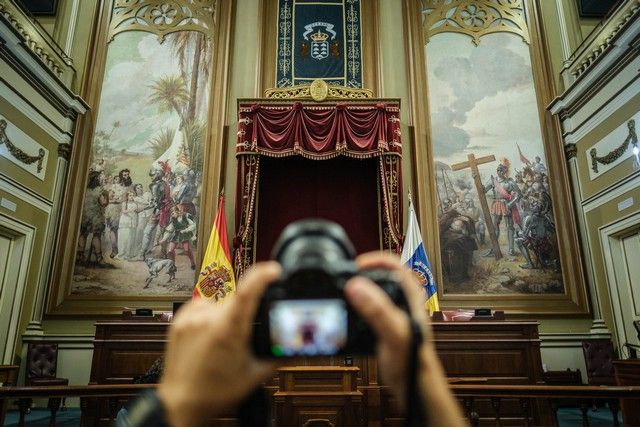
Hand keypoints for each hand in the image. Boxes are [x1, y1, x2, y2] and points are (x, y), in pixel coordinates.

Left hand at [157, 262, 280, 426]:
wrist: (181, 403)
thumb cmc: (214, 393)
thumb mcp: (255, 375)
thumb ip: (277, 354)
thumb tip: (292, 341)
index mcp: (228, 331)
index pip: (247, 291)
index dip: (263, 275)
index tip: (274, 270)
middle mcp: (207, 320)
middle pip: (236, 298)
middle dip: (246, 309)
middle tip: (244, 333)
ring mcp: (190, 318)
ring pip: (219, 303)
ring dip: (227, 314)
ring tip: (223, 340)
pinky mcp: (179, 320)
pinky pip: (202, 307)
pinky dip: (210, 316)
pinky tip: (209, 335)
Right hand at [344, 252, 429, 406]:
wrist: (413, 384)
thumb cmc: (413, 360)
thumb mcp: (393, 332)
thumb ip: (377, 309)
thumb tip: (357, 286)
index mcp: (410, 295)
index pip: (393, 264)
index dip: (373, 260)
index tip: (355, 266)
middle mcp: (402, 300)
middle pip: (381, 274)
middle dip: (362, 272)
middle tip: (345, 276)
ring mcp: (393, 311)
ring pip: (373, 290)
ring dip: (358, 289)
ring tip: (343, 291)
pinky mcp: (384, 324)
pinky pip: (368, 307)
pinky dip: (356, 306)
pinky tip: (348, 312)